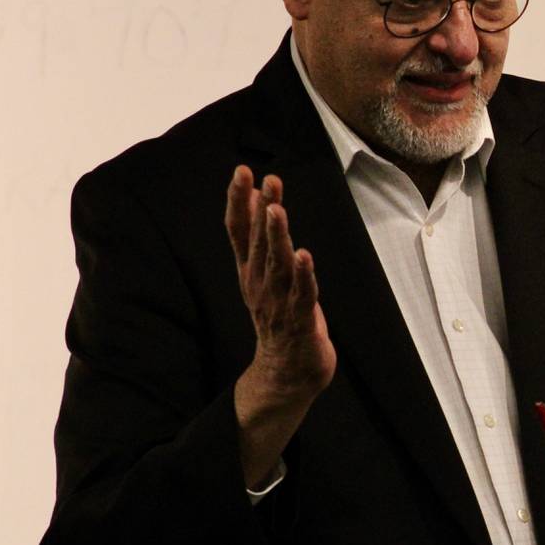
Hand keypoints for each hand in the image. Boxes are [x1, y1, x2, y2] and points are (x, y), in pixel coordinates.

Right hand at [225, 166, 335, 486]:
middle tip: (264, 180)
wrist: (286, 373)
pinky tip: (304, 255)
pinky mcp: (299, 322)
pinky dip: (303, 275)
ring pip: (276, 265)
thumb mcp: (266, 276)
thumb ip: (262, 240)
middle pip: (257, 242)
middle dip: (261, 210)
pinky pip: (302, 295)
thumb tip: (262, 198)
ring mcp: (277, 304)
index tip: (243, 171)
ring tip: (276, 209)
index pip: (239, 231)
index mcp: (250, 272)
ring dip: (277, 237)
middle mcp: (259, 285)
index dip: (239, 201)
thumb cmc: (281, 318)